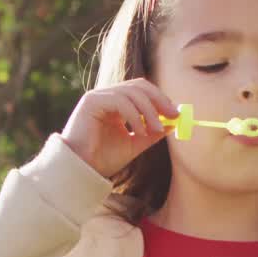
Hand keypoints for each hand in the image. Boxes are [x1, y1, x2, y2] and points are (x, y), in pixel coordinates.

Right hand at [60, 78, 177, 177]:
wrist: (82, 171)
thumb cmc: (103, 159)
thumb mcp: (134, 144)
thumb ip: (152, 133)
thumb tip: (173, 123)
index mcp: (116, 103)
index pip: (142, 90)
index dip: (160, 99)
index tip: (175, 114)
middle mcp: (106, 96)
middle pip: (139, 86)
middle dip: (159, 100)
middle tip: (173, 115)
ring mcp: (98, 96)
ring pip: (131, 93)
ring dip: (149, 111)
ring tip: (156, 129)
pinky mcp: (91, 102)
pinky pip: (119, 101)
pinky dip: (133, 115)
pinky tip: (139, 131)